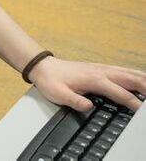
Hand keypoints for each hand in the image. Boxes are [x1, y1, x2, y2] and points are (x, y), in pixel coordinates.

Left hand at [28, 56, 145, 112]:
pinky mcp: (101, 68)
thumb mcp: (58, 94)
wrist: (43, 66)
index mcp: (94, 79)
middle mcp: (102, 72)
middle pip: (131, 79)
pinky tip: (141, 80)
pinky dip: (136, 76)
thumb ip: (74, 101)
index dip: (134, 103)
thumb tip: (88, 107)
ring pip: (130, 72)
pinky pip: (124, 70)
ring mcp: (103, 68)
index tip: (142, 112)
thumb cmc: (50, 80)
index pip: (121, 93)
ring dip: (144, 80)